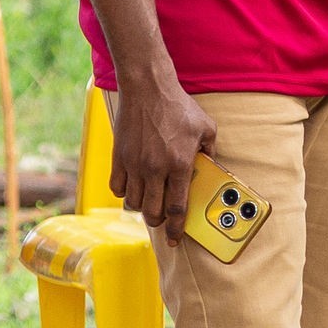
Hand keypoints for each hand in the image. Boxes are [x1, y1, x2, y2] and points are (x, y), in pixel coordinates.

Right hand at [112, 79, 217, 243]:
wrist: (147, 90)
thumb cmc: (179, 107)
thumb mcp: (206, 128)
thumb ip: (210, 150)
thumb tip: (211, 167)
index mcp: (180, 164)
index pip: (177, 207)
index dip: (176, 228)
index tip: (175, 238)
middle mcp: (156, 169)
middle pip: (153, 211)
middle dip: (158, 221)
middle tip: (162, 219)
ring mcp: (135, 164)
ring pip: (134, 203)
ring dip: (142, 207)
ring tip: (150, 202)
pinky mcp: (118, 158)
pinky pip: (117, 188)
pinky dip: (124, 193)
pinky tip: (133, 188)